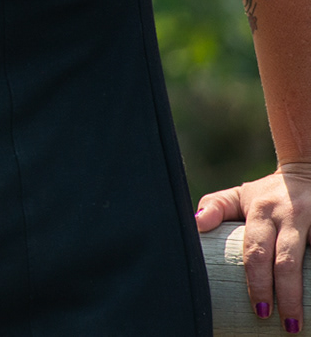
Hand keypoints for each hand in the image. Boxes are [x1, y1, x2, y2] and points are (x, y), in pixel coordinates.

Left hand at [196, 165, 310, 326]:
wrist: (307, 172)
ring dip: (310, 291)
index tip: (260, 310)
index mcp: (261, 211)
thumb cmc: (268, 194)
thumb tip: (195, 224)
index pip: (256, 251)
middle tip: (287, 325)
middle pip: (287, 261)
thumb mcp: (240, 195)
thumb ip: (216, 207)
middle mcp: (290, 215)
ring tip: (304, 318)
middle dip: (286, 295)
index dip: (257, 281)